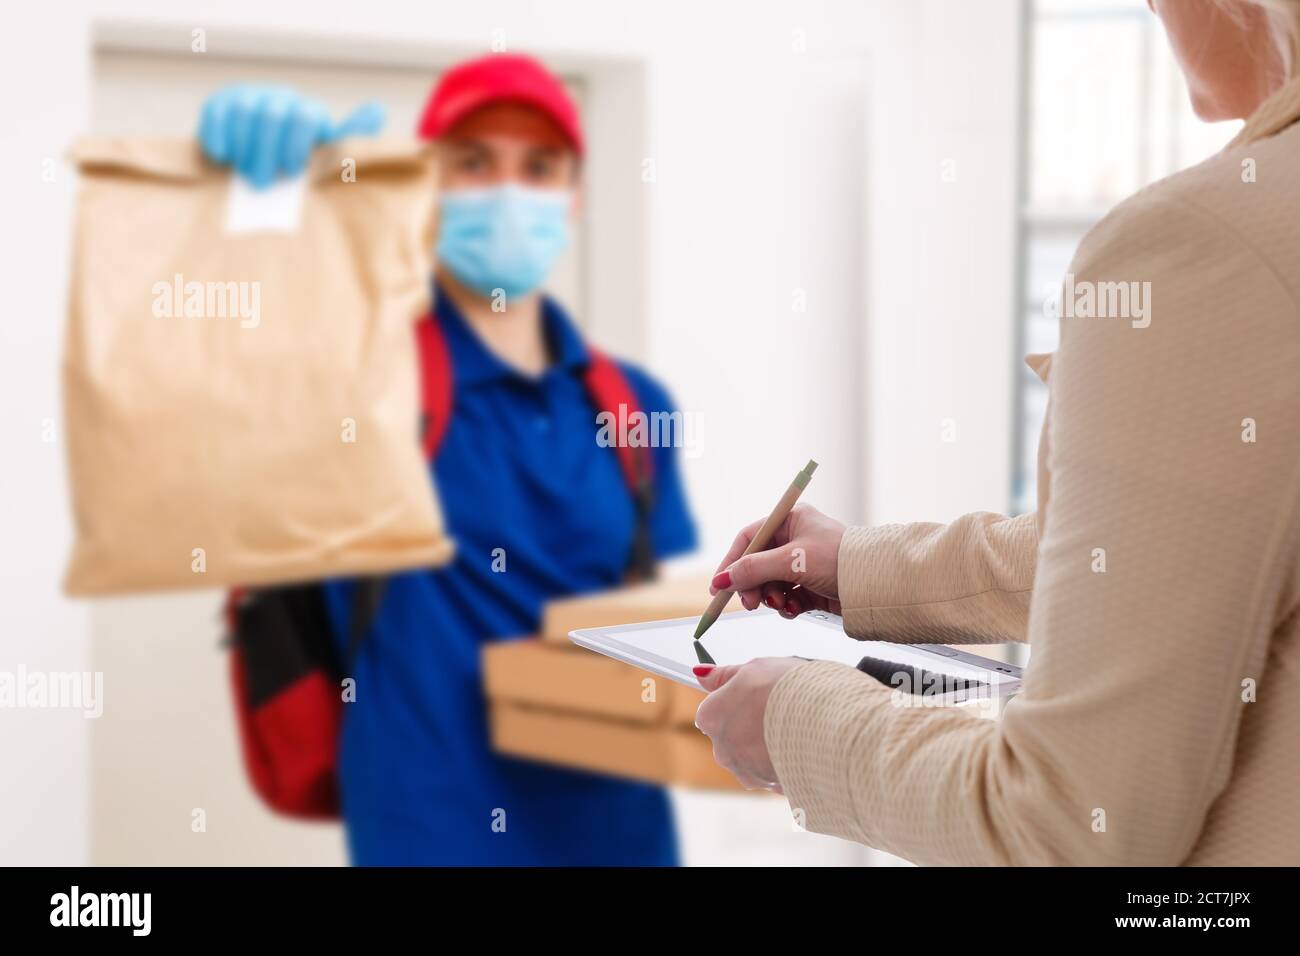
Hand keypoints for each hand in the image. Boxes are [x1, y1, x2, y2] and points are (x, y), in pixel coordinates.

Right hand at [197, 85, 385, 188]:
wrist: (259, 166)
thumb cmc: (301, 168)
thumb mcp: (327, 158)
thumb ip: (351, 140)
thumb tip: (377, 109)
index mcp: (308, 113)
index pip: (305, 117)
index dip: (297, 145)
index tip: (292, 172)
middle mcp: (280, 99)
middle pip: (271, 117)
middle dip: (265, 153)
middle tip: (261, 183)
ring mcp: (249, 97)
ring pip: (243, 112)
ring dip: (243, 147)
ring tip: (244, 174)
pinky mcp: (220, 103)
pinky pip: (216, 112)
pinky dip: (218, 136)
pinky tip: (223, 156)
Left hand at [693, 658, 806, 790]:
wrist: (828, 721)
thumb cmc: (788, 689)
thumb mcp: (754, 669)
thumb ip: (724, 675)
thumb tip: (701, 674)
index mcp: (712, 718)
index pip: (712, 710)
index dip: (735, 700)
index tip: (754, 696)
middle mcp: (722, 750)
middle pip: (731, 736)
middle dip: (750, 726)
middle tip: (778, 710)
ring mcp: (747, 772)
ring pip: (753, 758)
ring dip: (768, 747)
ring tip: (794, 728)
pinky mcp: (772, 786)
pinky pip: (776, 774)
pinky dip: (786, 763)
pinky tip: (802, 747)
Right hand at [711, 504, 845, 617]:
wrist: (878, 583)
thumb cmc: (840, 560)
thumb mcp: (792, 561)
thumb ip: (753, 570)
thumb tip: (722, 581)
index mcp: (790, 521)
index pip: (749, 539)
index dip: (732, 562)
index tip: (719, 585)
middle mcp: (796, 540)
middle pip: (757, 565)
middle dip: (753, 586)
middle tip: (751, 603)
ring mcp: (804, 564)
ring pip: (771, 584)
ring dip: (772, 597)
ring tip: (782, 604)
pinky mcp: (813, 586)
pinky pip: (788, 597)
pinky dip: (788, 605)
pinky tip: (796, 608)